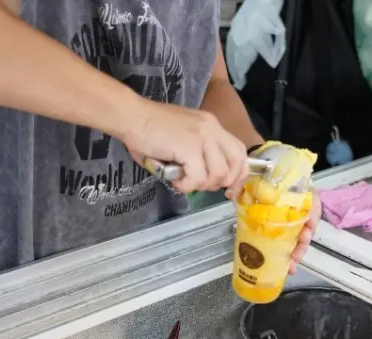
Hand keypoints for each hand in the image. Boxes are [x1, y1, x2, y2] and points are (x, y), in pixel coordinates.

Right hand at [123, 99, 248, 194]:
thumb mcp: (183, 138)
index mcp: (212, 126)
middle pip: (236, 163)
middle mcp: (212, 129)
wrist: (132, 117)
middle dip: (225, 182)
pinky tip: (174, 180)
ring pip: (218, 174)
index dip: (238, 174)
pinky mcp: (190, 148)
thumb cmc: (149, 129)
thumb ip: (198, 154)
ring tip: (183, 180)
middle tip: (203, 186)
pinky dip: (186, 185)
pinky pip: (198, 178)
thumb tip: (203, 179)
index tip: (228, 189)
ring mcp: (202, 137)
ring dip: (200, 184)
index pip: (239, 152)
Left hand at [248, 141, 319, 274]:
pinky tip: (285, 265)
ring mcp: (291, 217)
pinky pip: (290, 240)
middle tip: (295, 256)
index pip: (313, 202)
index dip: (312, 216)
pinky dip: (288, 253)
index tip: (307, 229)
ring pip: (300, 236)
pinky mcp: (282, 226)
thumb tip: (229, 192)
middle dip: (303, 243)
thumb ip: (243, 182)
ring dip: (297, 252)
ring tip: (291, 267)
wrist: (258, 169)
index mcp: (297, 190)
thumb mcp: (254, 174)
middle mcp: (298, 205)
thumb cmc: (261, 172)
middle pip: (308, 225)